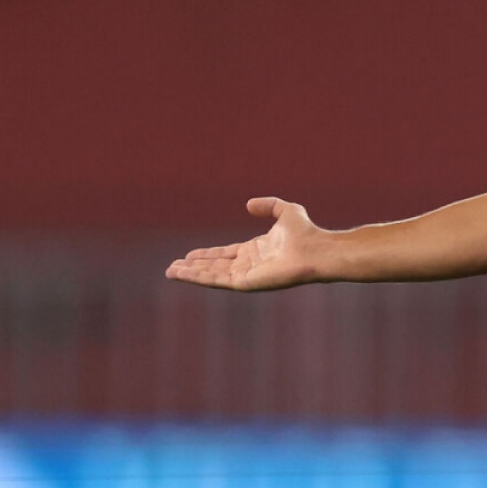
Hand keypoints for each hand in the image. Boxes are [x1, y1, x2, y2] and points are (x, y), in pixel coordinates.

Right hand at [165, 197, 323, 290]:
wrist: (315, 249)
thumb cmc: (306, 233)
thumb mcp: (286, 211)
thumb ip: (268, 206)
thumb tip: (248, 204)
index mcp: (256, 251)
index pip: (226, 254)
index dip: (207, 255)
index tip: (189, 255)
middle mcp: (250, 265)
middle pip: (215, 267)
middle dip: (194, 267)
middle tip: (173, 268)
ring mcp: (247, 275)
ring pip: (212, 275)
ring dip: (190, 273)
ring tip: (170, 272)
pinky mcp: (245, 283)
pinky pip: (216, 280)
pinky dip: (198, 277)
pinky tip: (183, 273)